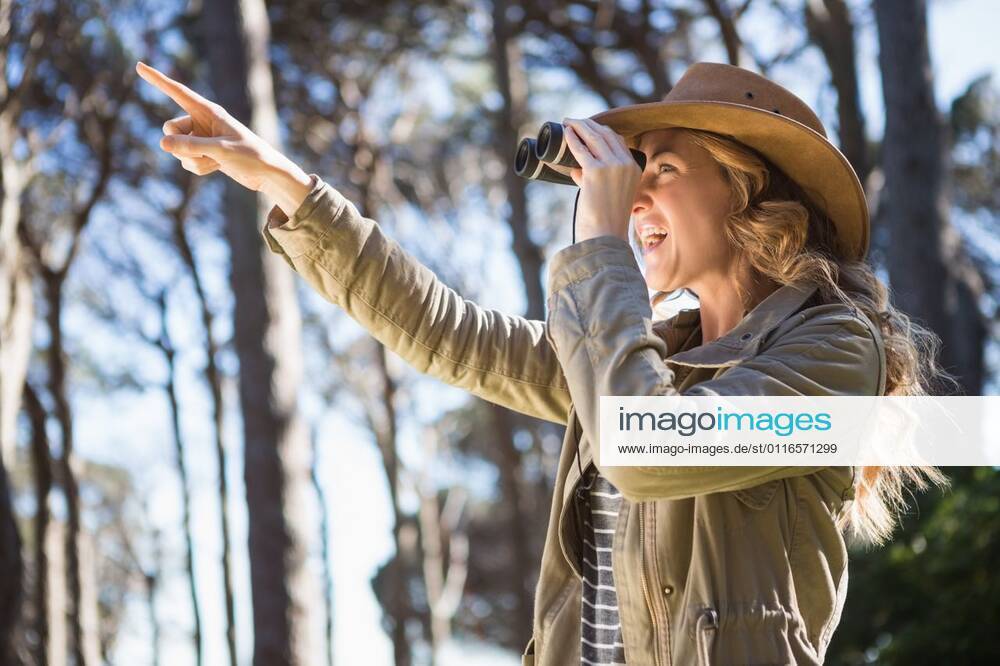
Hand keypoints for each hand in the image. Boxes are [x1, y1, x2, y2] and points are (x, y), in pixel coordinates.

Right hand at [135, 61, 312, 216]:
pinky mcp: (204, 153)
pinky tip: (218, 167)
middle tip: (203, 151)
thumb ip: (190, 146)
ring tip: (217, 161)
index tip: (138, 65)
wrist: (267, 174)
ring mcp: (201, 138)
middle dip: (179, 144)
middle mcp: (202, 121)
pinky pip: (187, 162)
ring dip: (193, 160)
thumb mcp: (220, 150)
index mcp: (209, 111)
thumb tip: (162, 143)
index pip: (177, 92)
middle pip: (170, 128)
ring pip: (177, 149)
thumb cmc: (250, 155)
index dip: (157, 79)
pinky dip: (199, 168)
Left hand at [562, 117, 640, 242]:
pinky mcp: (595, 171)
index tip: (588, 127)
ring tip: (568, 122)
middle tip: (574, 121)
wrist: (606, 236)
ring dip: (579, 125)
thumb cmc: (605, 221)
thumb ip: (593, 180)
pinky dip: (572, 138)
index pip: (618, 141)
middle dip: (589, 124)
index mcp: (634, 169)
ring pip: (594, 137)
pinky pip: (581, 148)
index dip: (601, 131)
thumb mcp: (608, 195)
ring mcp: (612, 166)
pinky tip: (566, 132)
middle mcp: (626, 163)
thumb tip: (576, 170)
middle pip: (606, 134)